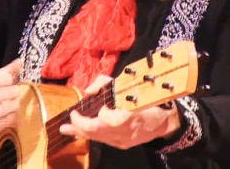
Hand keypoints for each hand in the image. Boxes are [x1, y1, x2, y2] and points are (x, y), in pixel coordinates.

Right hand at [0, 59, 21, 141]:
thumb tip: (19, 63)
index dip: (7, 79)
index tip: (12, 78)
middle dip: (12, 92)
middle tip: (15, 90)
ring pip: (1, 111)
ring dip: (13, 105)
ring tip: (14, 101)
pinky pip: (2, 124)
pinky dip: (11, 117)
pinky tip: (11, 112)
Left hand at [59, 75, 180, 149]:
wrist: (164, 122)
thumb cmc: (149, 102)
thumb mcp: (131, 87)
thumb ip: (107, 84)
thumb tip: (89, 89)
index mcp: (130, 116)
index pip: (109, 118)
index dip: (101, 112)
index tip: (96, 103)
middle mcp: (125, 131)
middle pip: (98, 130)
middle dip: (81, 124)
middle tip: (71, 116)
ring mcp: (123, 140)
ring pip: (97, 137)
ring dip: (79, 132)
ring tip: (65, 129)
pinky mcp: (121, 144)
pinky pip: (102, 140)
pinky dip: (89, 135)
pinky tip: (79, 133)